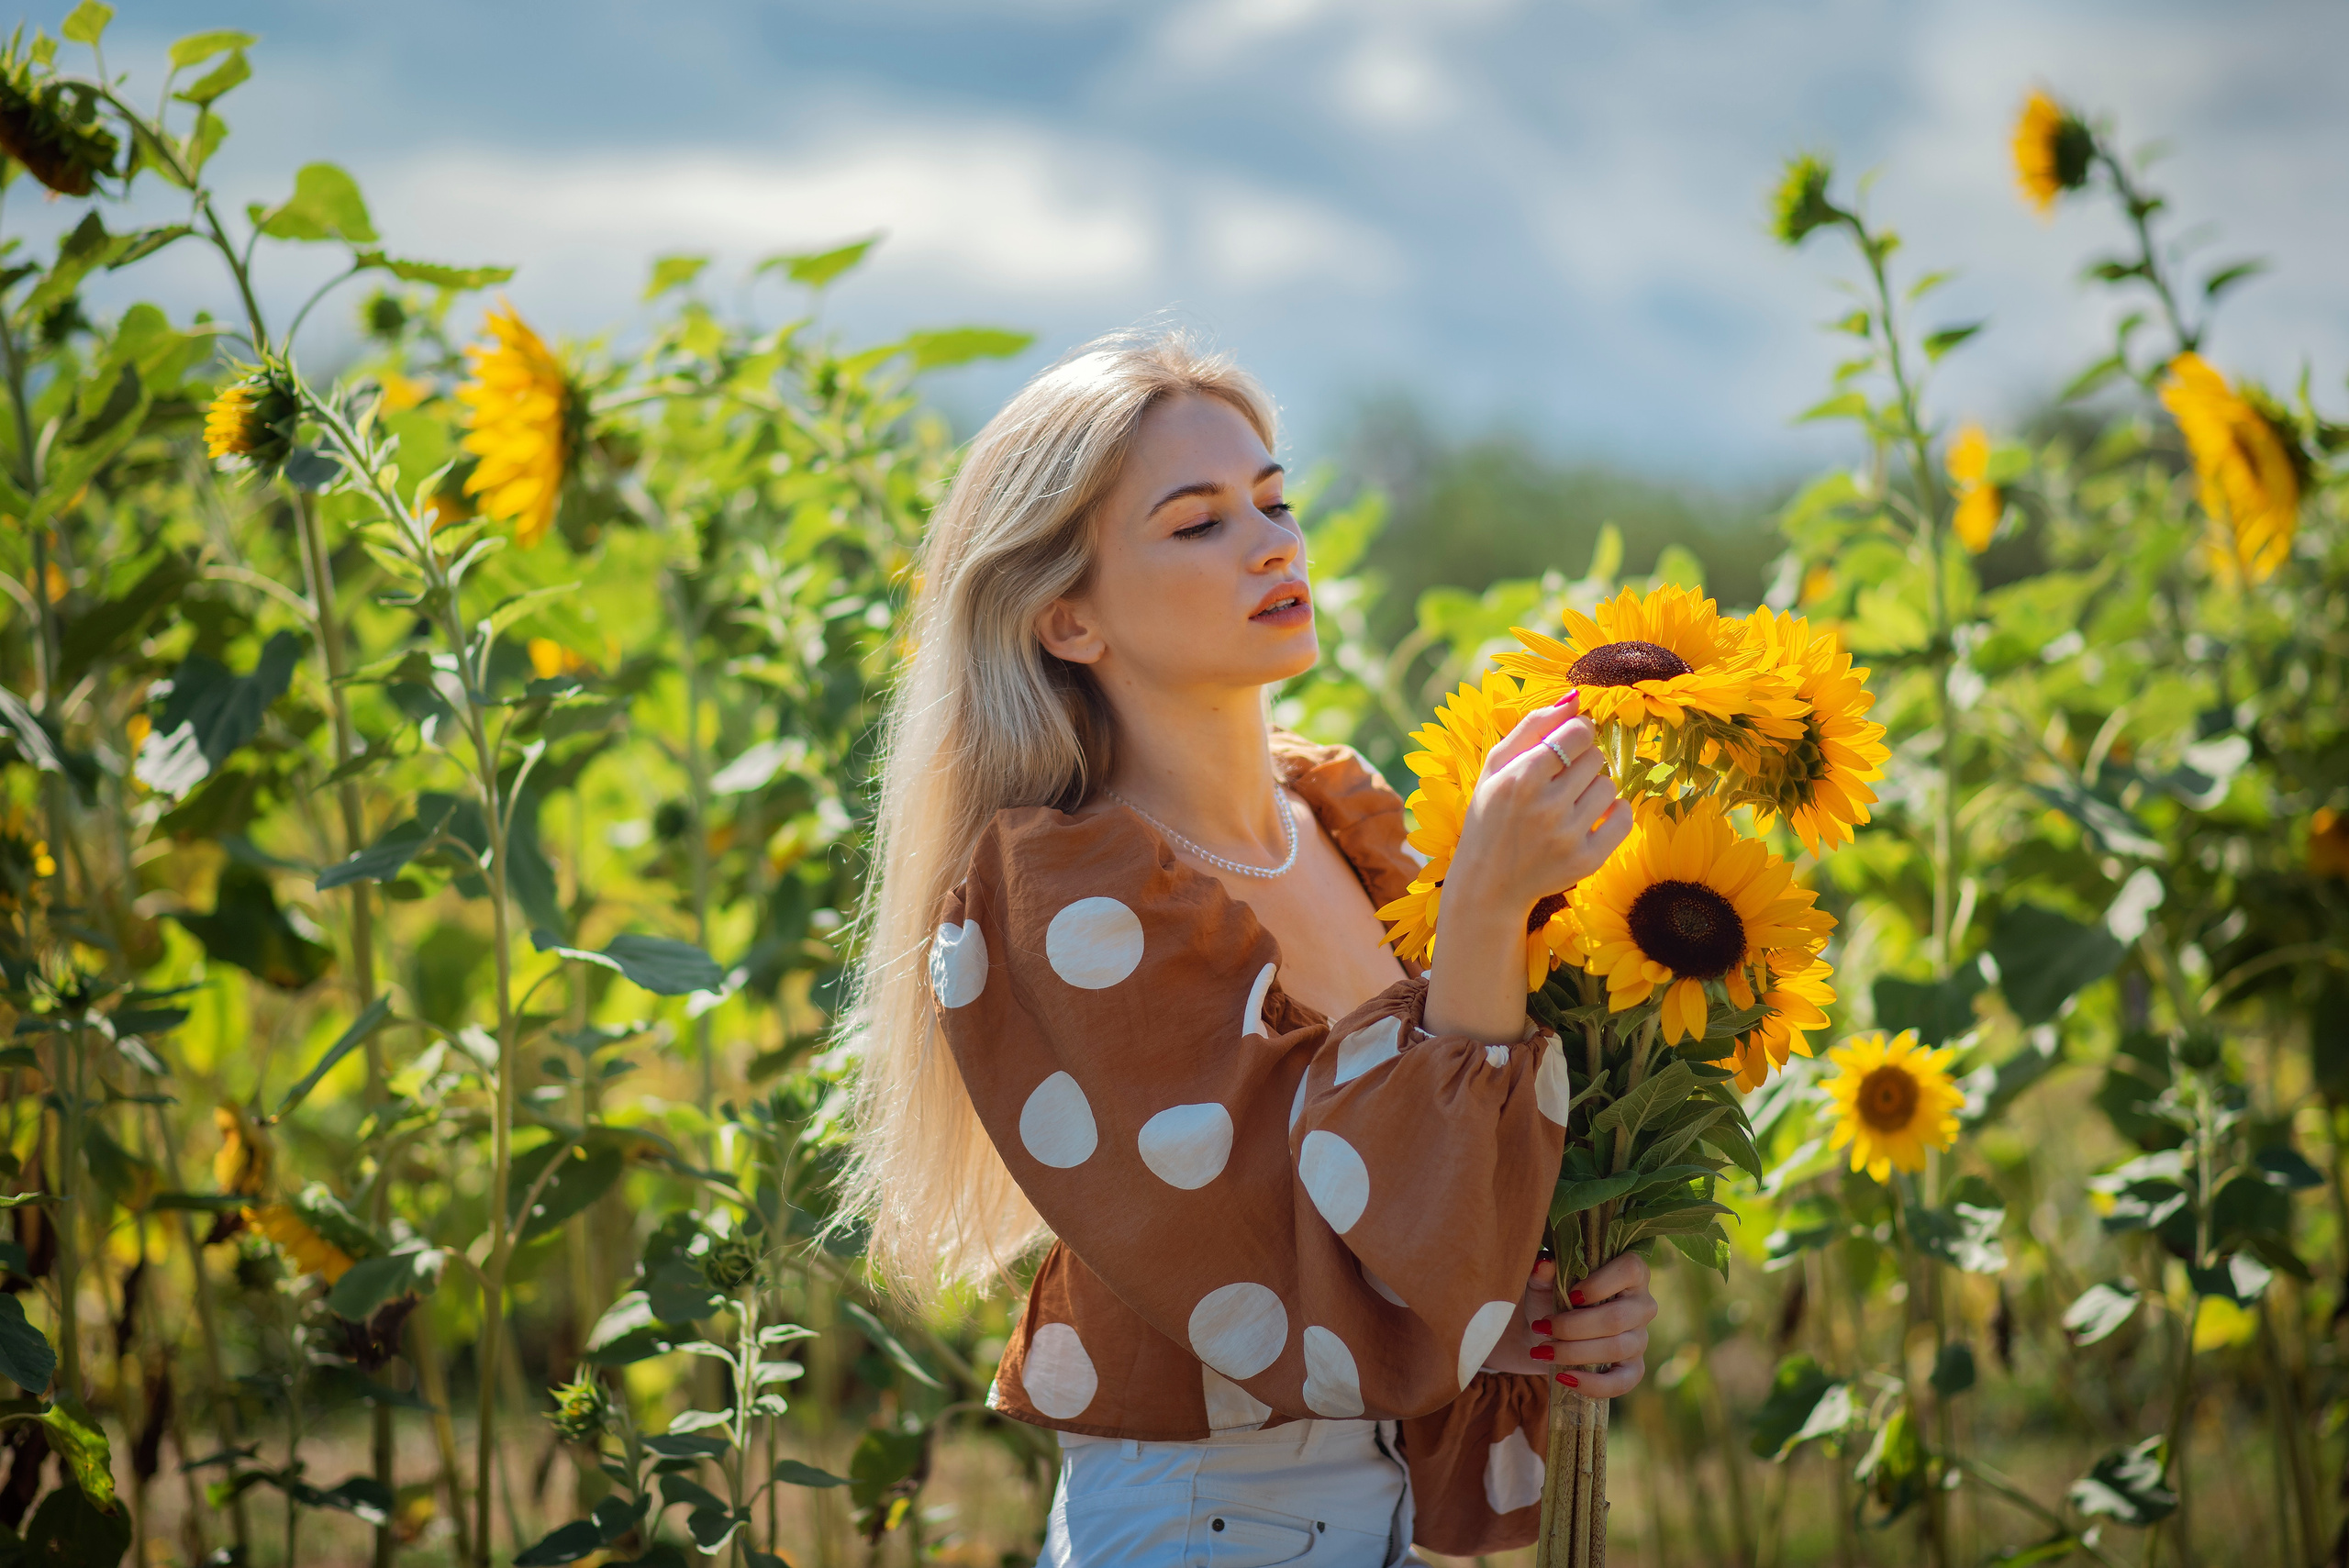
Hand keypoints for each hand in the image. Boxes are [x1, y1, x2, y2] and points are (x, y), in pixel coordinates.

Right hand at [1449, 689, 1630, 914]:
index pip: (1578, 732)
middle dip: (1580, 763)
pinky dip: (1613, 814)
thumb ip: (1532, 726)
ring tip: (1567, 805)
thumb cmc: (1490, 816)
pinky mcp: (1586, 861)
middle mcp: (1545, 806)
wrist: (1487, 884)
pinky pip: (1623, 818)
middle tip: (1559, 783)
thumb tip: (1575, 697)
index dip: (1576, 733)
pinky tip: (1591, 819)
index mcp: (1520, 777)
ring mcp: (1568, 836)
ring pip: (1608, 786)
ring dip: (1592, 790)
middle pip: (1595, 757)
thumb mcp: (1496, 767)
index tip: (1566, 745)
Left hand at [1481, 1253, 1653, 1399]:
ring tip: (1542, 1351)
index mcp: (1630, 1273)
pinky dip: (1592, 1384)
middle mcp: (1643, 1305)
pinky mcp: (1633, 1368)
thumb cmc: (1551, 1298)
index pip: (1629, 1270)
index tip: (1569, 1296)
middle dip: (1573, 1327)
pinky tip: (1564, 1377)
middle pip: (1617, 1318)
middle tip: (1542, 1328)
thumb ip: (1544, 1272)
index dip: (1599, 1284)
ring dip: (1574, 1352)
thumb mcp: (1544, 1282)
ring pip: (1616, 1348)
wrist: (1545, 1334)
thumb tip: (1544, 1264)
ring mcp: (1641, 1338)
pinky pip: (1623, 1382)